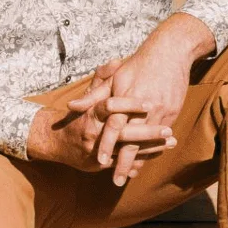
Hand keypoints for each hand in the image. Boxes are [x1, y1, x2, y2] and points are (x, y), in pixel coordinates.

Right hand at [30, 68, 173, 177]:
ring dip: (151, 147)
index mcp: (91, 114)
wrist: (56, 142)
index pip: (110, 107)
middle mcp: (93, 133)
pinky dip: (142, 157)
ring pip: (127, 150)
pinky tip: (160, 152)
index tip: (149, 104)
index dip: (130, 106)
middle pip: (122, 134)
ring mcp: (97, 151)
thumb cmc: (77, 117)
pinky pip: (124, 161)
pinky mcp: (100, 164)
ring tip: (171, 140)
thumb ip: (102, 79)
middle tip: (168, 130)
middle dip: (147, 133)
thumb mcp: (88, 96)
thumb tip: (116, 62)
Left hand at [92, 15, 211, 181]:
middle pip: (133, 140)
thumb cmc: (138, 65)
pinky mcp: (173, 112)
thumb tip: (70, 107)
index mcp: (127, 99)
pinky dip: (154, 148)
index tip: (100, 161)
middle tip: (117, 181)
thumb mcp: (114, 78)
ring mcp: (161, 111)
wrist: (171, 52)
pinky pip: (162, 136)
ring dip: (140, 160)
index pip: (114, 126)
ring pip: (148, 142)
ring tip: (130, 176)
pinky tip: (147, 160)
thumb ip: (93, 96)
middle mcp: (145, 108)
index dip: (107, 144)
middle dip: (125, 162)